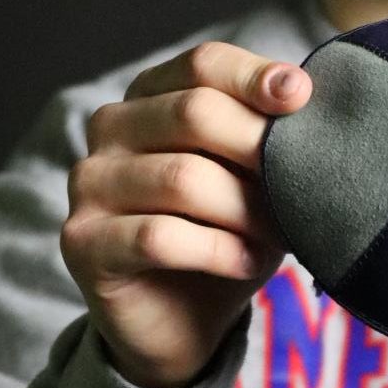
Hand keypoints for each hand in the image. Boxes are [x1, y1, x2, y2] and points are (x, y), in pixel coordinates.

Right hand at [61, 41, 312, 387]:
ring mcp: (89, 183)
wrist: (183, 321)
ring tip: (278, 236)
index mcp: (150, 96)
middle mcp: (110, 129)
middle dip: (258, 148)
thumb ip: (268, 134)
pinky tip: (244, 262)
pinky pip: (160, 235)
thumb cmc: (226, 233)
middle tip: (301, 185)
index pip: (201, 65)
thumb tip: (304, 95)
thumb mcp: (255, 178)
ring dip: (244, 210)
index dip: (254, 77)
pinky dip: (217, 249)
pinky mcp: (82, 241)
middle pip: (193, 113)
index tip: (302, 97)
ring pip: (183, 178)